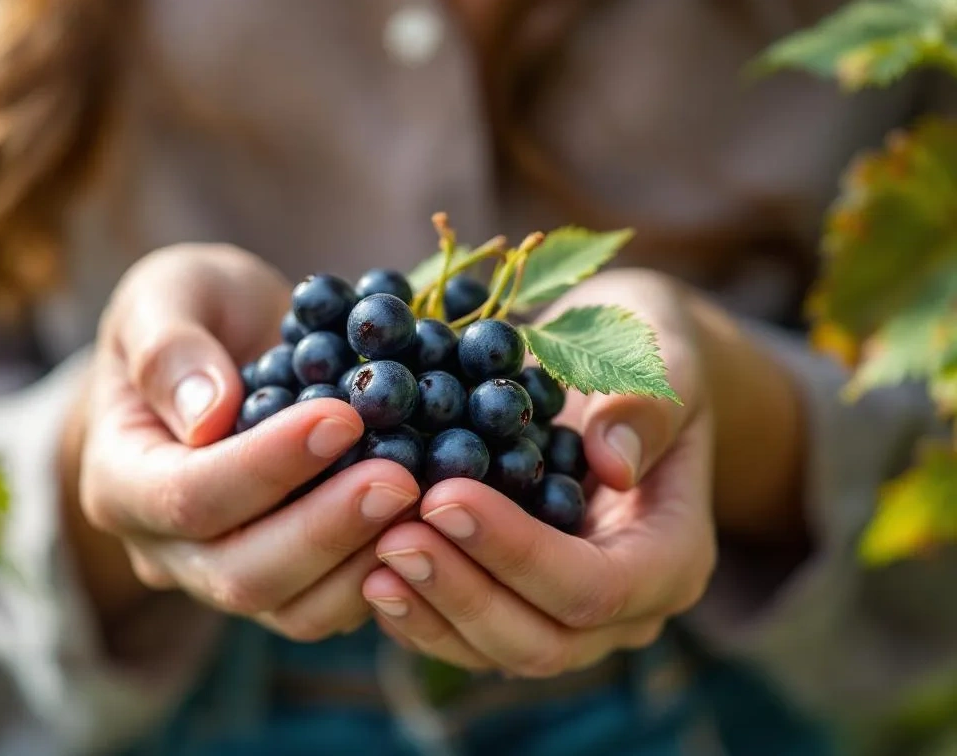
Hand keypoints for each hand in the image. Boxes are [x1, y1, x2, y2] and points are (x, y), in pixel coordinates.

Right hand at [68, 244, 421, 640]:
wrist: (220, 353)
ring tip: (424, 501)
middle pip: (241, 572)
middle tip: (401, 476)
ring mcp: (222, 577)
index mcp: (118, 478)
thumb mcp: (167, 293)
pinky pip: (330, 608)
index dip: (266, 466)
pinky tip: (426, 523)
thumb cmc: (190, 313)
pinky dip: (383, 574)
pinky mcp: (283, 587)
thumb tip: (208, 414)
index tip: (341, 418)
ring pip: (292, 610)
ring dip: (362, 562)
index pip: (187, 495)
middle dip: (326, 528)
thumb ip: (170, 345)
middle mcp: (164, 548)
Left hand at [362, 270, 805, 674]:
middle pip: (541, 639)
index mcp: (672, 557)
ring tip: (367, 556)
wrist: (614, 366)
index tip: (445, 495)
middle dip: (461, 591)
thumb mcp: (656, 353)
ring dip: (428, 608)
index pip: (595, 586)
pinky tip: (362, 568)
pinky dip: (414, 610)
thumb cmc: (640, 350)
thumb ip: (644, 405)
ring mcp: (566, 620)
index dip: (517, 552)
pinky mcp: (513, 609)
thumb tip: (612, 463)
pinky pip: (461, 635)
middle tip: (392, 535)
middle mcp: (624, 610)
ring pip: (493, 649)